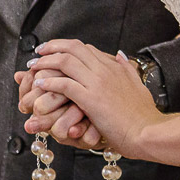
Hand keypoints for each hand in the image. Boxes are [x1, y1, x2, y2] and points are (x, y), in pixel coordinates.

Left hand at [28, 40, 162, 158]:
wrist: (146, 131)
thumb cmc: (143, 114)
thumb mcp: (137, 85)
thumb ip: (127, 69)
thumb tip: (120, 54)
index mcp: (115, 67)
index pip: (87, 48)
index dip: (67, 47)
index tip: (54, 51)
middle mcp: (105, 70)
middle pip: (74, 48)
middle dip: (52, 47)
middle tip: (38, 52)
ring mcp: (97, 83)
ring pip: (66, 62)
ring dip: (46, 63)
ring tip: (33, 67)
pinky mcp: (90, 99)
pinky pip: (64, 84)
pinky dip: (50, 83)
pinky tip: (40, 85)